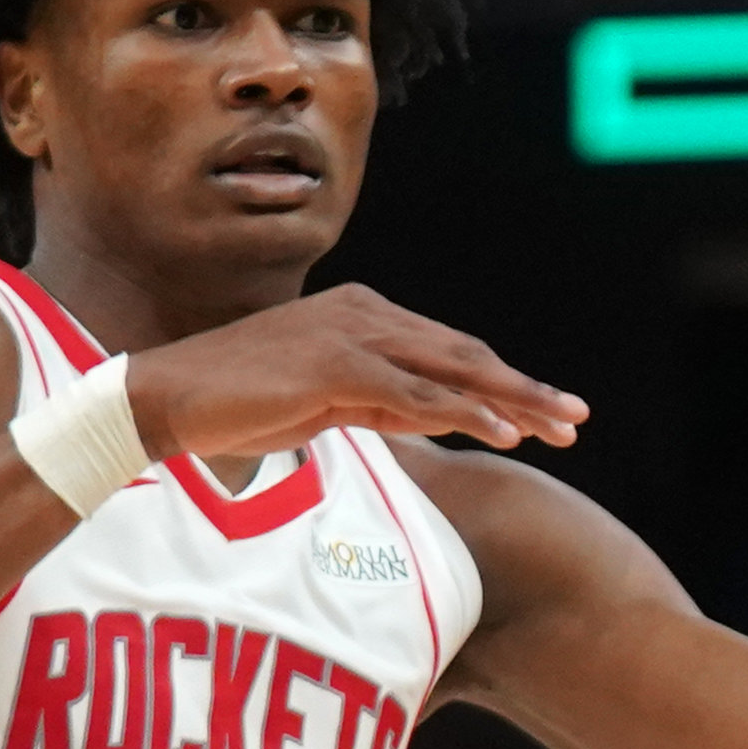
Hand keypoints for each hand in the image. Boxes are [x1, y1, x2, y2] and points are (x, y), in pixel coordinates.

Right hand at [122, 287, 585, 463]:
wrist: (169, 400)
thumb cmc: (240, 404)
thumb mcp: (327, 402)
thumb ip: (382, 403)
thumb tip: (438, 418)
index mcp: (361, 314)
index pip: (448, 350)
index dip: (502, 381)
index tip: (546, 410)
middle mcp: (363, 313)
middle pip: (464, 354)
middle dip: (525, 388)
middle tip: (578, 416)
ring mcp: (351, 335)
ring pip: (453, 370)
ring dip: (514, 401)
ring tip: (562, 428)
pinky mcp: (336, 366)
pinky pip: (417, 394)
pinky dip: (466, 414)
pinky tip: (506, 434)